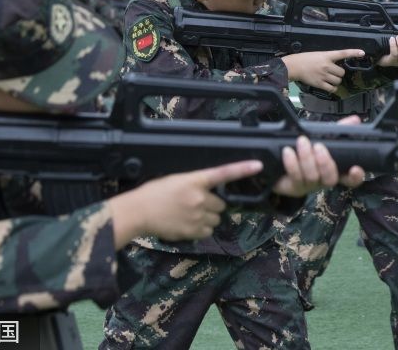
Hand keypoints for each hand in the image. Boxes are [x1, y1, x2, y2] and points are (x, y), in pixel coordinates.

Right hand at [110, 160, 264, 246]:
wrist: (138, 212)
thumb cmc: (153, 192)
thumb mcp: (175, 179)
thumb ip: (195, 182)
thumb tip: (208, 188)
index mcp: (195, 180)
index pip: (223, 173)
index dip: (242, 169)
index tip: (258, 166)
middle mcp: (200, 198)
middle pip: (221, 203)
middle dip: (212, 204)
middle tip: (196, 203)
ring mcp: (197, 216)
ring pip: (216, 218)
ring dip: (208, 217)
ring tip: (189, 214)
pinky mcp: (193, 231)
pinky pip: (207, 231)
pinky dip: (201, 228)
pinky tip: (187, 224)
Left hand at [273, 131, 365, 195]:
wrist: (282, 163)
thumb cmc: (308, 150)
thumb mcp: (324, 138)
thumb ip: (339, 130)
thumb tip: (355, 120)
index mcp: (335, 171)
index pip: (351, 179)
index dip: (356, 176)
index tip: (355, 168)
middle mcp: (323, 181)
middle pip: (330, 179)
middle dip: (325, 163)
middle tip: (318, 146)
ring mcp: (309, 186)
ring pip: (311, 177)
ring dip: (307, 158)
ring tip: (302, 141)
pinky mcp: (293, 187)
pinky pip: (294, 177)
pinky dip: (292, 163)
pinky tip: (288, 151)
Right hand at [283, 48, 363, 92]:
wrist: (293, 66)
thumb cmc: (304, 59)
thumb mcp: (318, 55)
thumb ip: (328, 59)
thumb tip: (336, 66)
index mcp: (326, 55)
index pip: (343, 53)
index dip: (353, 53)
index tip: (362, 53)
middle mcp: (326, 65)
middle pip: (342, 72)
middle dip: (339, 74)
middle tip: (333, 73)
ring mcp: (323, 75)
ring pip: (338, 81)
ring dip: (336, 81)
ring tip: (330, 79)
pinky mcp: (319, 84)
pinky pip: (332, 88)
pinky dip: (333, 88)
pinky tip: (330, 86)